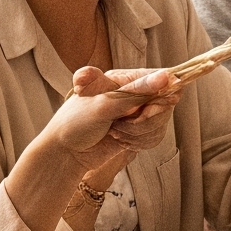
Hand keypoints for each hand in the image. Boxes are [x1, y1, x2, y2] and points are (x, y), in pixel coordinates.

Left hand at [53, 68, 180, 176]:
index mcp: (126, 79)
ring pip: (161, 123)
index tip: (150, 108)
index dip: (164, 94)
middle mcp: (134, 94)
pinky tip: (121, 141)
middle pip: (166, 103)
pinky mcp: (138, 131)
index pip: (162, 78)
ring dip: (140, 133)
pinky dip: (140, 142)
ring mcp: (137, 113)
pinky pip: (155, 137)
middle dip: (147, 119)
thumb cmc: (75, 123)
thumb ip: (136, 92)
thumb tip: (165, 77)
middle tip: (122, 123)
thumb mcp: (104, 104)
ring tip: (116, 132)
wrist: (65, 153)